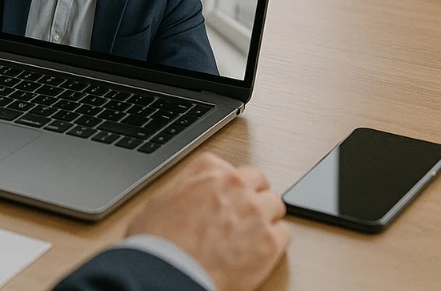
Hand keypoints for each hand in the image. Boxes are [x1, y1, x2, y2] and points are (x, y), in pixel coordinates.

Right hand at [126, 152, 289, 290]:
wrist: (166, 272)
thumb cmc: (156, 241)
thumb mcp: (160, 201)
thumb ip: (184, 191)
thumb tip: (187, 199)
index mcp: (208, 169)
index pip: (231, 169)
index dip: (228, 187)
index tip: (225, 197)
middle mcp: (235, 185)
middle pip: (258, 182)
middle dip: (252, 196)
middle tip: (241, 214)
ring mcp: (255, 212)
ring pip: (275, 205)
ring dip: (265, 217)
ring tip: (250, 234)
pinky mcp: (270, 242)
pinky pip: (285, 233)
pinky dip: (274, 242)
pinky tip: (257, 250)